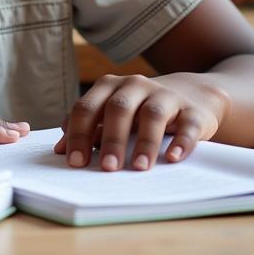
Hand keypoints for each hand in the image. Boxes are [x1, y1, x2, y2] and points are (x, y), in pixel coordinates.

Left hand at [54, 73, 229, 170]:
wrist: (188, 96)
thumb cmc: (138, 111)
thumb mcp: (111, 115)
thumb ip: (88, 129)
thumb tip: (61, 150)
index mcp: (109, 86)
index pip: (87, 107)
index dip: (79, 134)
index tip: (75, 163)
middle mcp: (134, 85)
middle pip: (118, 108)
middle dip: (111, 139)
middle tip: (106, 168)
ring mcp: (165, 95)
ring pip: (152, 115)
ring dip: (145, 142)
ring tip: (139, 169)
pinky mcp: (192, 111)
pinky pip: (187, 124)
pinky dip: (181, 141)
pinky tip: (174, 158)